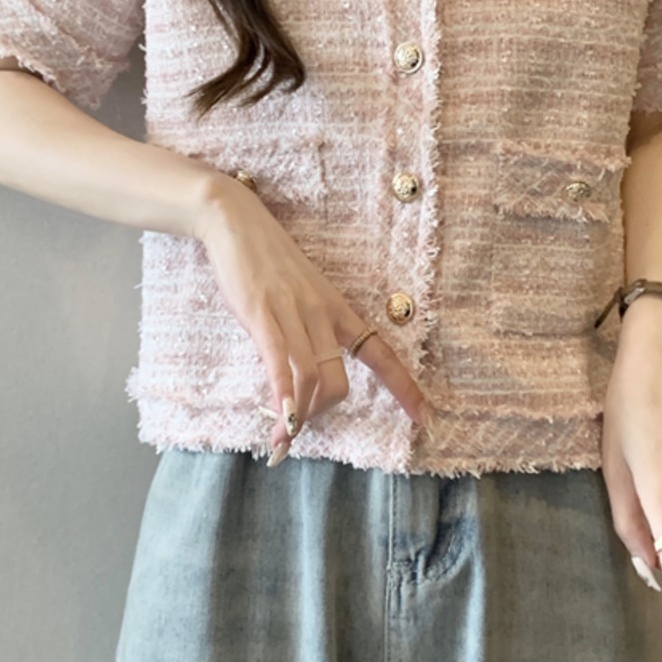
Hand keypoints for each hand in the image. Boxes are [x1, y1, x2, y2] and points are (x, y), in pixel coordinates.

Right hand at [193, 173, 432, 462]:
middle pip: (338, 382)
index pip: (381, 354)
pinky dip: (284, 399)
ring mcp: (293, 315)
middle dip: (320, 413)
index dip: (405, 388)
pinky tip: (280, 424)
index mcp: (337, 311)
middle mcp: (322, 315)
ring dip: (298, 418)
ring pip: (311, 380)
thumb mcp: (299, 294)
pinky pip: (281, 365)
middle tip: (298, 425)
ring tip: (282, 440)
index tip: (426, 418)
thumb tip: (305, 369)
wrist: (235, 221)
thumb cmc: (265, 262)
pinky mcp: (262, 316)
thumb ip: (307, 329)